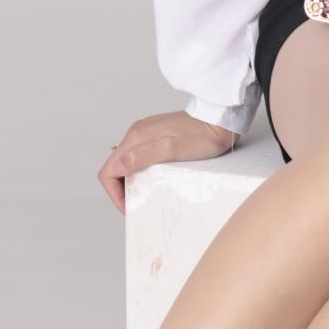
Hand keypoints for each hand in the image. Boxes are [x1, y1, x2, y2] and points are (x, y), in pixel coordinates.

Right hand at [99, 109, 236, 214]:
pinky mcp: (156, 138)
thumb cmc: (201, 136)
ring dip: (131, 182)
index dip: (114, 193)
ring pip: (126, 164)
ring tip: (145, 197)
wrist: (219, 120)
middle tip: (137, 205)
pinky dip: (140, 174)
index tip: (128, 207)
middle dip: (121, 190)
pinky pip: (139, 158)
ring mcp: (146, 136)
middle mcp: (136, 135)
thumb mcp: (172, 149)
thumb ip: (143, 156)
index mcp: (135, 138)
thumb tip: (119, 167)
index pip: (109, 169)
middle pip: (115, 167)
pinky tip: (154, 181)